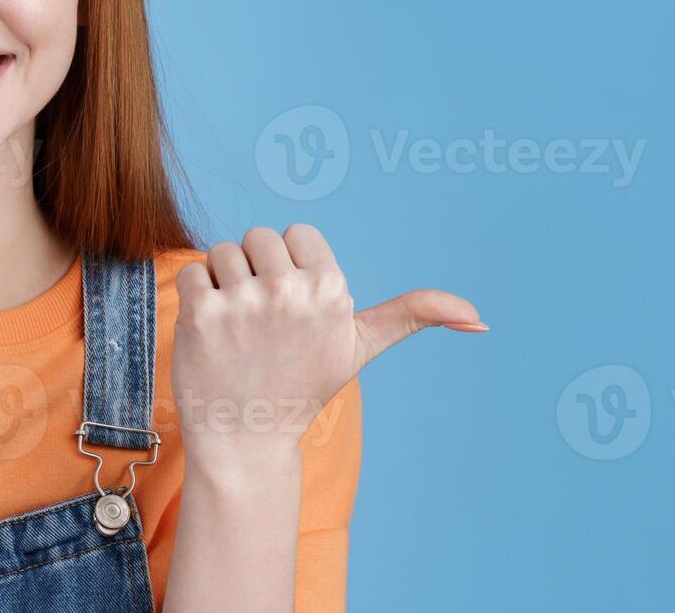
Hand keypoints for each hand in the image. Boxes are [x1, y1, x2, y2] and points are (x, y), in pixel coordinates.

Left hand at [171, 225, 483, 457]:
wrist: (246, 439)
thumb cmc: (303, 387)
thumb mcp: (360, 348)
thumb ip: (413, 316)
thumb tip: (481, 320)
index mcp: (332, 288)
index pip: (298, 233)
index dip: (292, 268)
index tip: (294, 309)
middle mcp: (290, 290)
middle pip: (259, 236)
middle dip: (256, 270)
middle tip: (262, 321)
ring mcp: (244, 301)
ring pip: (224, 250)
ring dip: (225, 283)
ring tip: (238, 328)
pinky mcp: (202, 312)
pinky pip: (193, 270)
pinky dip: (197, 296)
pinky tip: (212, 333)